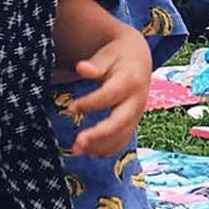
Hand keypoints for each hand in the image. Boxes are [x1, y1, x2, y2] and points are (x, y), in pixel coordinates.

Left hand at [67, 26, 150, 156]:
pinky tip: (91, 153)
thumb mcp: (107, 55)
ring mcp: (137, 114)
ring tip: (78, 150)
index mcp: (130, 80)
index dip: (89, 104)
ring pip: (122, 135)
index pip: (109, 96)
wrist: (139, 59)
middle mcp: (137, 100)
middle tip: (77, 143)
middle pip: (120, 122)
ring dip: (100, 146)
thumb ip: (95, 65)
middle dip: (99, 135)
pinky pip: (124, 140)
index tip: (69, 109)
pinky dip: (109, 149)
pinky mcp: (133, 122)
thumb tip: (80, 68)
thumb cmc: (117, 56)